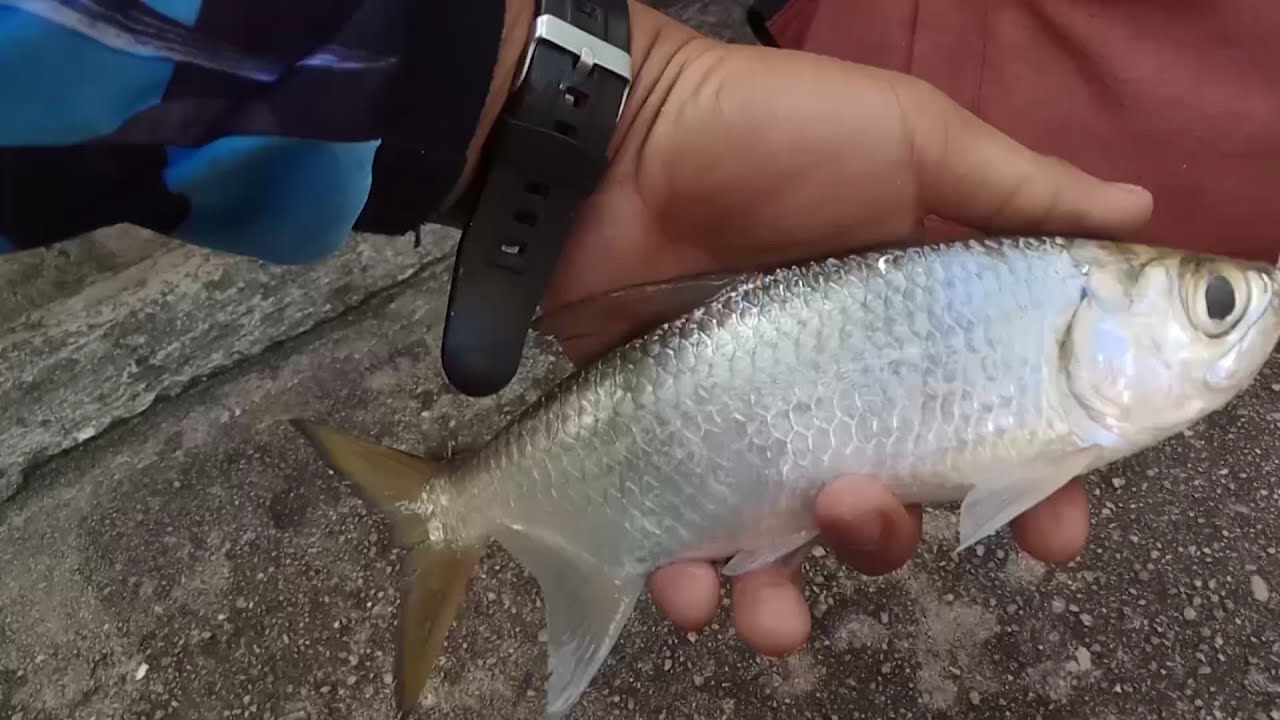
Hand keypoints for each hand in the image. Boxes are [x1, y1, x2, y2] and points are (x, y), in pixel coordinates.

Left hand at [529, 4, 1149, 655]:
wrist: (618, 144)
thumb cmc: (770, 138)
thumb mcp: (911, 142)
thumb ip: (1019, 191)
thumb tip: (1141, 214)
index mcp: (908, 340)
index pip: (989, 435)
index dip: (1032, 492)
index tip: (1052, 532)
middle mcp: (836, 398)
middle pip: (890, 512)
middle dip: (888, 541)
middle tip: (861, 503)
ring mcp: (749, 429)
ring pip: (788, 554)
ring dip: (787, 602)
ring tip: (769, 600)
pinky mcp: (671, 446)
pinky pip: (685, 545)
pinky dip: (690, 588)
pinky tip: (687, 586)